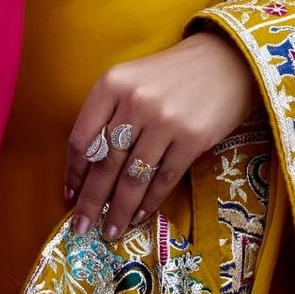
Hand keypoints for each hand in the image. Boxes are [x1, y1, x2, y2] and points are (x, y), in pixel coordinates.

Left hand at [66, 32, 258, 243]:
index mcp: (112, 84)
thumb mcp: (130, 80)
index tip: (68, 195)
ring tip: (109, 232)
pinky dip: (149, 202)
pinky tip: (139, 216)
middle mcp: (135, 101)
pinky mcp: (193, 138)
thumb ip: (108, 114)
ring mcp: (165, 121)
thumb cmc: (170, 75)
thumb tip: (87, 169)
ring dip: (118, 210)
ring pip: (132, 177)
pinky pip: (163, 179)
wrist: (226, 61)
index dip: (73, 173)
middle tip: (80, 228)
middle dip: (90, 202)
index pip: (82, 139)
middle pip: (104, 163)